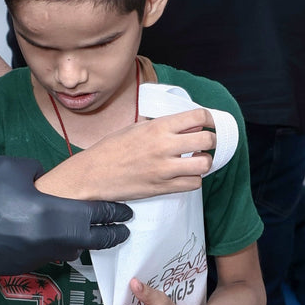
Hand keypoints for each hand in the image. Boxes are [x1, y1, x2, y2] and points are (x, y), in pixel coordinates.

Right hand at [0, 156, 132, 274]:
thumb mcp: (13, 167)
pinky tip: (52, 237)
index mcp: (56, 214)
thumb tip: (45, 179)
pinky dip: (57, 246)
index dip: (115, 212)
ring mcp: (38, 257)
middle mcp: (54, 240)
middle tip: (123, 230)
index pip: (97, 214)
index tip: (127, 213)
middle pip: (92, 239)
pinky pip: (49, 254)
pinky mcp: (23, 266)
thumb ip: (38, 171)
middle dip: (110, 234)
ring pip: (70, 249)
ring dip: (83, 241)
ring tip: (90, 233)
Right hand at [56, 111, 215, 201]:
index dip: (209, 119)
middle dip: (211, 140)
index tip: (209, 123)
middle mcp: (164, 146)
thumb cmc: (111, 149)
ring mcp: (165, 169)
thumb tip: (183, 125)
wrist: (94, 174)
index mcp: (157, 127)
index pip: (198, 116)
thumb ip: (160, 125)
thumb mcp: (135, 127)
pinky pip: (193, 184)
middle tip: (205, 142)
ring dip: (204, 161)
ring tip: (195, 160)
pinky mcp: (163, 188)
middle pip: (207, 139)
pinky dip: (194, 179)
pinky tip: (185, 174)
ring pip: (205, 164)